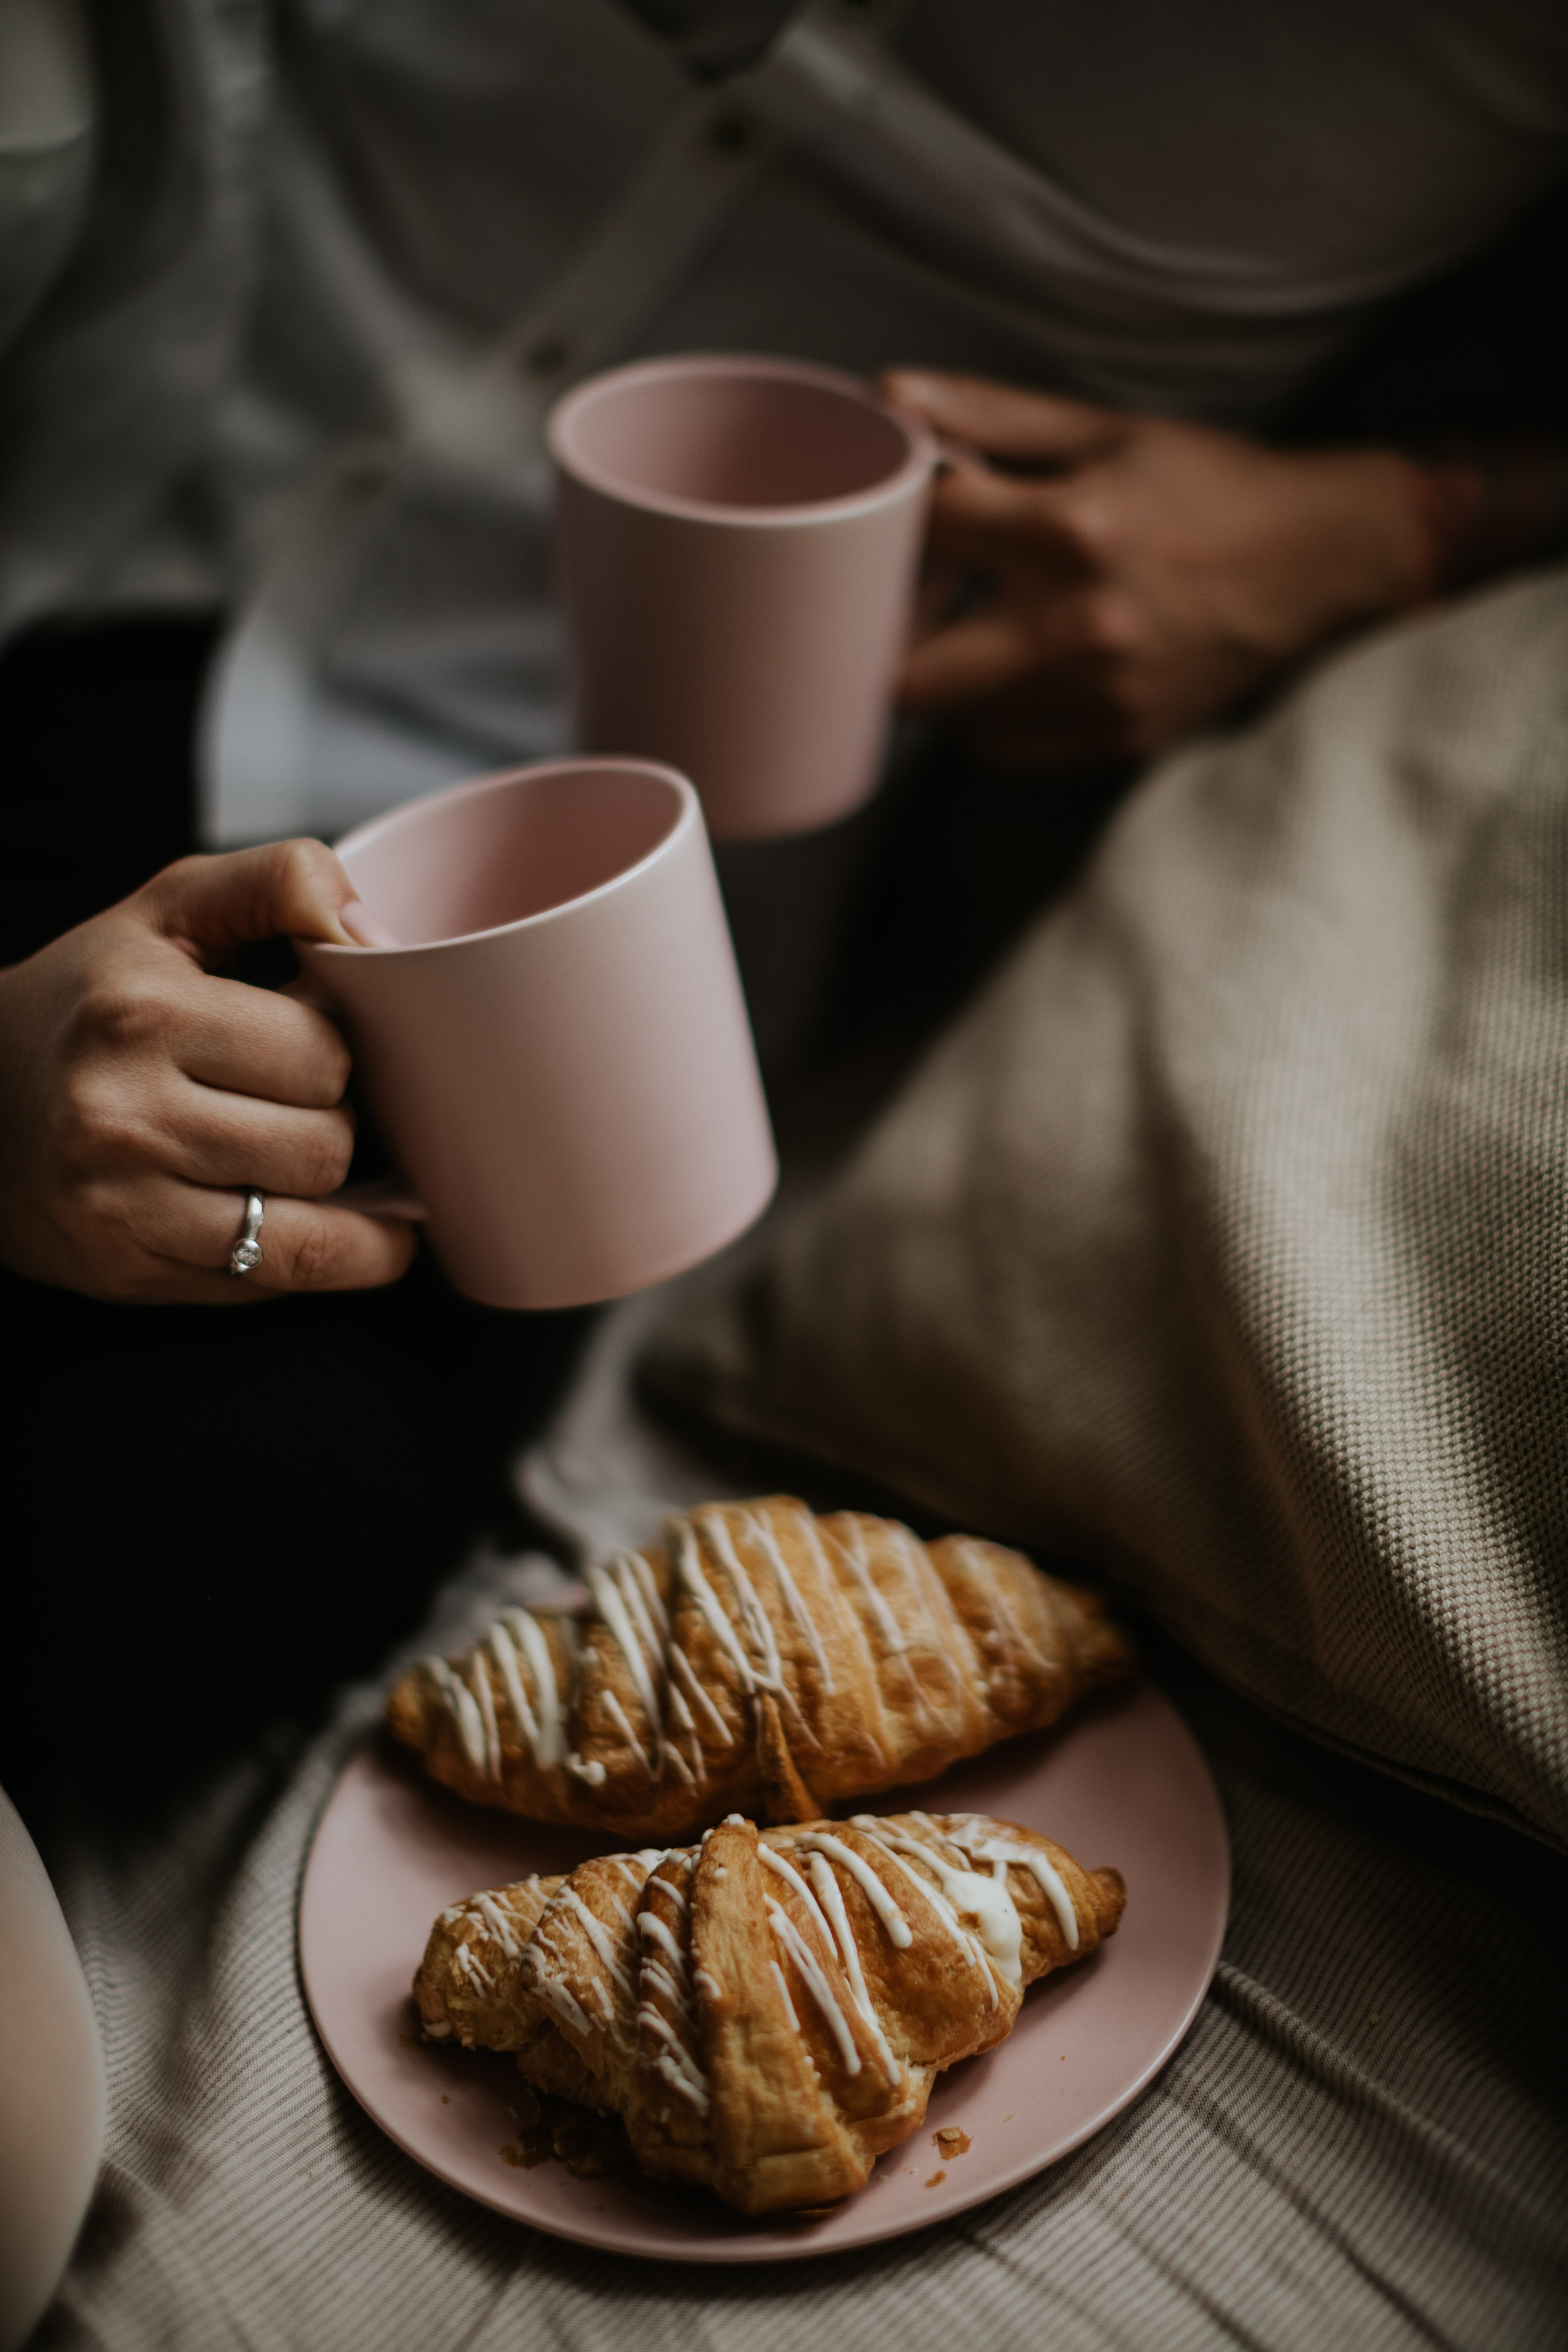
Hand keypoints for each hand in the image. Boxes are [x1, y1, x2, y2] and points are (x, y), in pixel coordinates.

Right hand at [0, 842, 416, 1302]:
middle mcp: (121, 1113)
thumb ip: (278, 881)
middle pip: (324, 1145)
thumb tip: (365, 927)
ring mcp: (120, 1204)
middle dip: (331, 1122)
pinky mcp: (127, 1268)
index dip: (336, 1049)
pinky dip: (325, 1257)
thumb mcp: (171, 909)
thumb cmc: (91, 1000)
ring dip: (327, 1195)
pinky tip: (341, 1230)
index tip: (308, 1042)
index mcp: (141, 1012)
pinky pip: (272, 1281)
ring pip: (311, 1227)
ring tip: (302, 1158)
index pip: (324, 1053)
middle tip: (296, 1101)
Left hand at [882, 371, 1435, 769]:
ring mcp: (1100, 694)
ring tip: (971, 636)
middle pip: (911, 678)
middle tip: (904, 610)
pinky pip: (1011, 751)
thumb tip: (891, 395)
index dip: (889, 534)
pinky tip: (1022, 674)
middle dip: (890, 644)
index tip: (900, 530)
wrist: (1321, 562)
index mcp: (1071, 528)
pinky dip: (996, 720)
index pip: (923, 537)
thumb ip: (990, 416)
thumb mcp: (1105, 431)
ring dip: (945, 684)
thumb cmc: (1209, 487)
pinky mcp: (1119, 739)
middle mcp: (1079, 623)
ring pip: (955, 725)